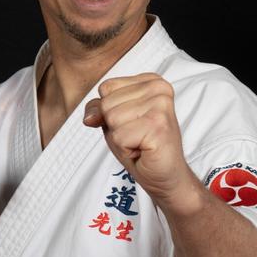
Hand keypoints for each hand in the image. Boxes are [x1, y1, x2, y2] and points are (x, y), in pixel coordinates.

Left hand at [83, 73, 194, 208]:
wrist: (166, 175)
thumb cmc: (142, 147)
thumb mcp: (114, 122)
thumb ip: (98, 109)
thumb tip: (90, 117)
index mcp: (151, 81)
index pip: (106, 87)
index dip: (110, 111)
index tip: (133, 123)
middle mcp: (159, 88)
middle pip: (107, 103)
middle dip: (115, 126)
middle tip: (138, 136)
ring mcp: (161, 106)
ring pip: (112, 119)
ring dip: (121, 139)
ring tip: (141, 142)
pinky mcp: (158, 125)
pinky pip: (119, 137)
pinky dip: (126, 149)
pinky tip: (144, 150)